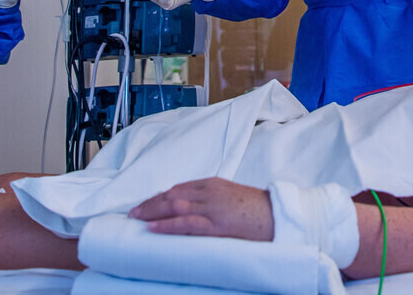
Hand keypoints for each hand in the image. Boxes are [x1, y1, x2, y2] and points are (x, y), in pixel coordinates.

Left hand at [130, 177, 273, 240]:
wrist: (278, 215)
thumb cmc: (258, 209)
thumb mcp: (232, 198)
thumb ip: (213, 200)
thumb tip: (195, 209)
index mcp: (213, 184)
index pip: (179, 188)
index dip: (160, 196)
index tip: (148, 203)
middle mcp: (209, 192)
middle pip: (172, 194)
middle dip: (151, 203)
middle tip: (134, 211)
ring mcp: (212, 207)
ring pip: (175, 206)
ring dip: (152, 211)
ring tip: (136, 217)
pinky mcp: (216, 224)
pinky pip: (186, 223)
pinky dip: (167, 224)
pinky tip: (153, 227)